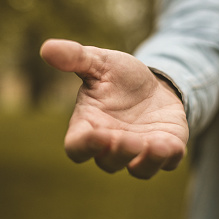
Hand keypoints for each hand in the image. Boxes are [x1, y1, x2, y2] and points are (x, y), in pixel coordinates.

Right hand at [40, 39, 188, 178]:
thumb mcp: (100, 62)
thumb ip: (75, 58)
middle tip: (130, 139)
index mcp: (89, 126)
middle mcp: (111, 145)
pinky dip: (169, 158)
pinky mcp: (164, 150)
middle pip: (108, 162)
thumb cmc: (120, 77)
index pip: (77, 147)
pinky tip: (173, 145)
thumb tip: (46, 48)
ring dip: (146, 162)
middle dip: (119, 153)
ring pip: (139, 171)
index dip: (85, 146)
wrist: (155, 82)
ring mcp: (139, 152)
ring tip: (156, 145)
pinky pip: (166, 164)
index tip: (98, 134)